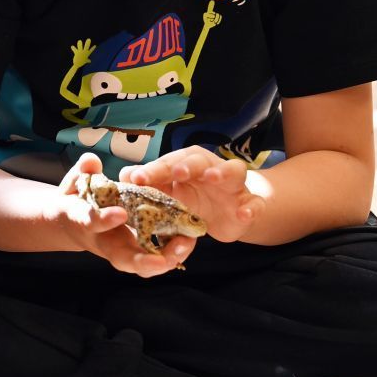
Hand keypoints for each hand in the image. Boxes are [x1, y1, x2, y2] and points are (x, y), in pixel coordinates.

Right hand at [56, 154, 198, 275]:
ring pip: (142, 264)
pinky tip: (188, 240)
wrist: (74, 223)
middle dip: (143, 262)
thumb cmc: (76, 199)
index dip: (104, 220)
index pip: (92, 223)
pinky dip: (172, 252)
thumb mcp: (76, 181)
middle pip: (122, 259)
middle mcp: (104, 242)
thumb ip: (84, 171)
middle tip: (163, 260)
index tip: (121, 213)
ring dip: (165, 259)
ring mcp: (120, 250)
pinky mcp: (136, 250)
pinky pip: (154, 257)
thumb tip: (91, 161)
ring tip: (185, 245)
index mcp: (84, 222)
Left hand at [124, 147, 259, 242]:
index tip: (138, 179)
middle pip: (198, 160)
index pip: (168, 163)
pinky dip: (250, 208)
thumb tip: (123, 176)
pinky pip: (253, 203)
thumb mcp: (169, 195)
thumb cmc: (192, 199)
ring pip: (231, 171)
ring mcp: (232, 184)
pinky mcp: (249, 202)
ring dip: (221, 172)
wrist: (227, 215)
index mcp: (186, 164)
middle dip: (187, 165)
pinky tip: (243, 214)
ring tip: (212, 178)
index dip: (154, 170)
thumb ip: (149, 186)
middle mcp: (210, 167)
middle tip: (177, 172)